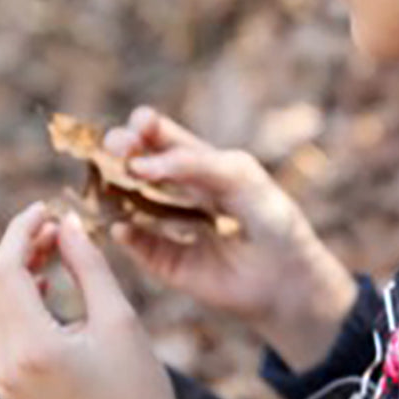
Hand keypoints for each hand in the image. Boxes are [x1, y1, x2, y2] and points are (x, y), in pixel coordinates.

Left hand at [0, 204, 186, 398]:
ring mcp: (3, 380)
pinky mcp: (10, 389)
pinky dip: (10, 303)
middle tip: (55, 230)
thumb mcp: (120, 319)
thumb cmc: (139, 387)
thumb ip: (89, 267)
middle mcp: (6, 366)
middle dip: (17, 250)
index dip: (22, 232)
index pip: (7, 272)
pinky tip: (44, 289)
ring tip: (51, 256)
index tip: (45, 208)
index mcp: (34, 348)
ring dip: (10, 276)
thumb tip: (66, 225)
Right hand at [103, 107, 358, 370]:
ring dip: (113, 189)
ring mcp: (169, 226)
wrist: (289, 275)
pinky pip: (138, 246)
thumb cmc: (273, 217)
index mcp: (202, 166)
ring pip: (128, 202)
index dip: (146, 125)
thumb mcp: (240, 177)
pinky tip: (122, 226)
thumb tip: (140, 167)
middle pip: (137, 163)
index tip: (139, 123)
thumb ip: (195, 165)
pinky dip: (127, 235)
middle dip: (122, 150)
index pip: (163, 137)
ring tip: (109, 180)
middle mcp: (179, 192)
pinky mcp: (168, 263)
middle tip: (118, 148)